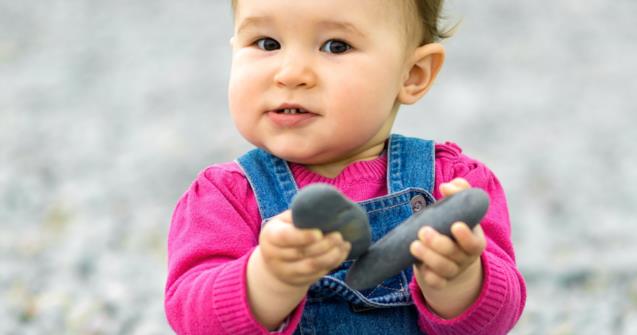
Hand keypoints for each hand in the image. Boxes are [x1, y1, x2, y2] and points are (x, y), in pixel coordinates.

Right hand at [258, 210, 350, 287]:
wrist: (275, 260)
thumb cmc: (285, 231)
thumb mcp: (285, 220)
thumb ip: (300, 215)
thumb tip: (323, 207)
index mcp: (270, 236)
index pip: (285, 237)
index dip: (303, 236)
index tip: (319, 233)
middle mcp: (274, 256)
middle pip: (301, 252)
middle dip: (323, 244)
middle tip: (338, 235)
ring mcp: (286, 271)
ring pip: (312, 266)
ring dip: (331, 255)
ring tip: (343, 243)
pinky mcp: (299, 281)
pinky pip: (318, 273)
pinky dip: (333, 262)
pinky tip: (342, 252)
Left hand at [409, 178, 486, 316]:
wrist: (451, 255)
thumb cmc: (451, 226)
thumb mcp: (458, 211)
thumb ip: (458, 194)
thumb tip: (449, 185)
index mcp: (474, 240)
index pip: (475, 242)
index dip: (466, 236)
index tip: (454, 225)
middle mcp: (465, 257)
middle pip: (455, 254)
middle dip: (439, 243)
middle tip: (423, 231)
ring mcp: (454, 270)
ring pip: (444, 268)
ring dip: (429, 257)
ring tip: (414, 245)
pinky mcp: (441, 280)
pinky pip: (436, 283)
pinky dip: (429, 276)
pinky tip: (419, 266)